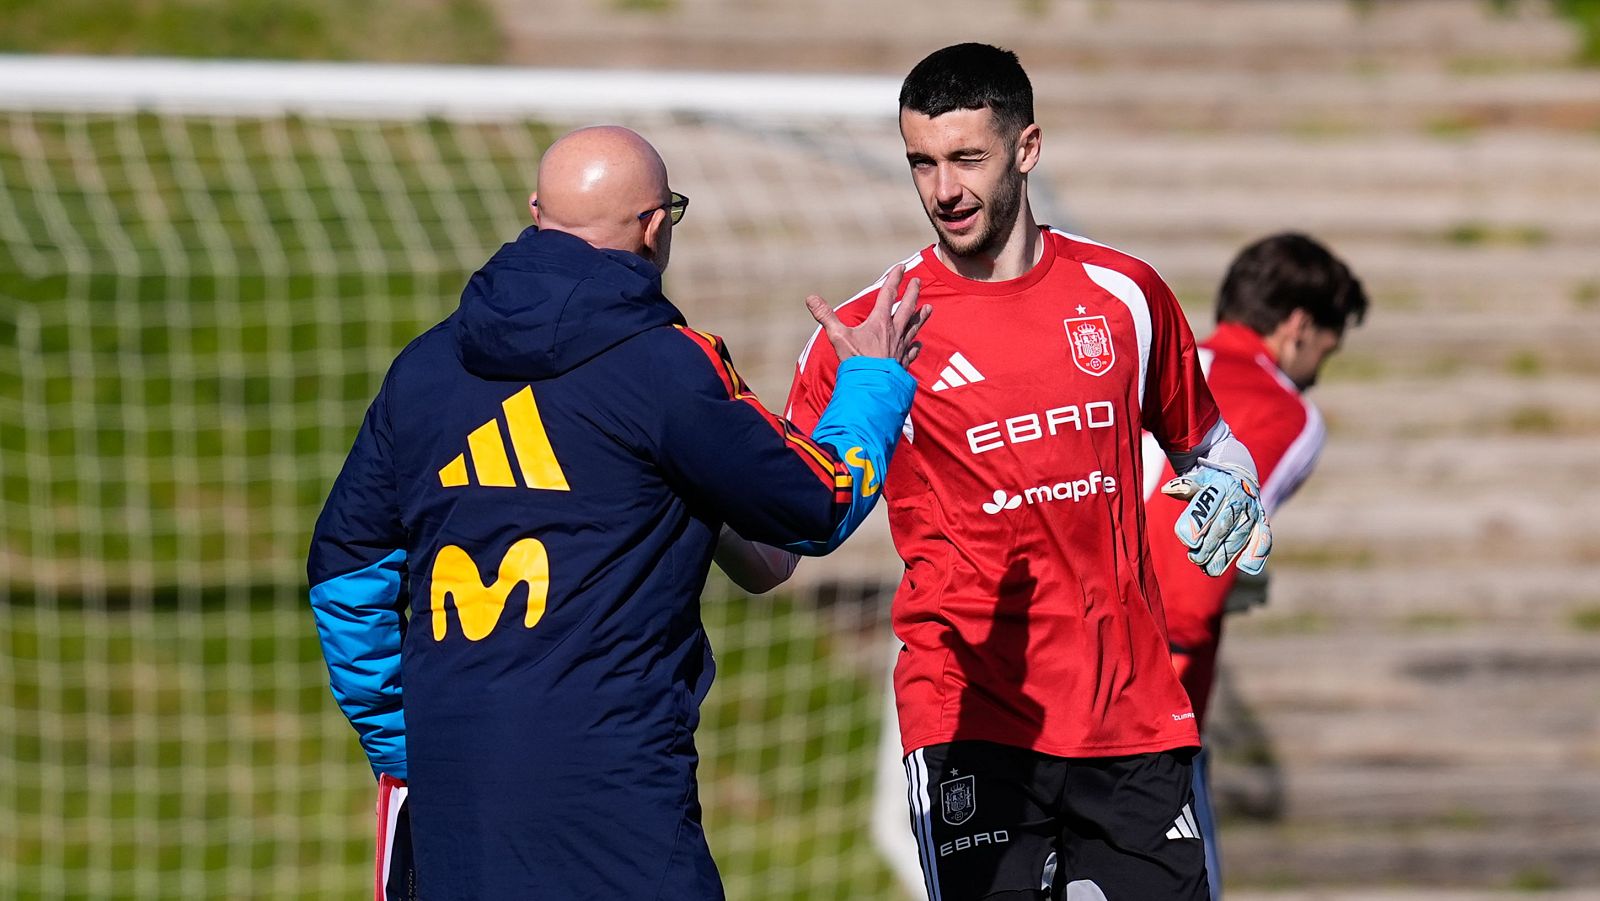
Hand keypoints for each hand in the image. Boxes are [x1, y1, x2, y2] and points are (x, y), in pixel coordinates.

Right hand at [805, 264, 930, 367]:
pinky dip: (916, 347)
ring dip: (921, 317)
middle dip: (912, 293)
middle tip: (918, 282)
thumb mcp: (838, 336)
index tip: (901, 267)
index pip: (888, 295)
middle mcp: (894, 331)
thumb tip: (810, 298)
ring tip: (929, 308)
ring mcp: (901, 347)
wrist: (872, 385)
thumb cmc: (855, 360)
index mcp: (880, 322)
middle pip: (906, 308)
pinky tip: (919, 345)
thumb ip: (825, 316)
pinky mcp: (903, 362)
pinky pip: (912, 351)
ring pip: (914, 327)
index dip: (894, 279)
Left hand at [1161, 460, 1271, 576]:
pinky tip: (1244, 567)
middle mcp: (1239, 498)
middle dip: (1209, 545)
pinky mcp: (1262, 522)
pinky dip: (1257, 553)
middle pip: (1223, 525)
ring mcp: (1252, 511)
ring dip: (1225, 555)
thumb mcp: (1198, 480)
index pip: (1207, 505)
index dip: (1197, 523)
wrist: (1238, 477)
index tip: (1187, 541)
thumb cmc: (1211, 484)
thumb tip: (1167, 489)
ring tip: (1209, 569)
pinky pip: (1263, 538)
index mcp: (1220, 485)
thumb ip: (1184, 487)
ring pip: (1239, 537)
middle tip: (1195, 558)